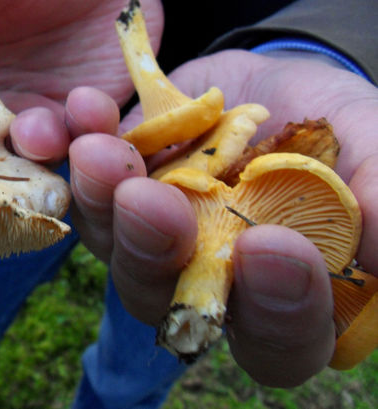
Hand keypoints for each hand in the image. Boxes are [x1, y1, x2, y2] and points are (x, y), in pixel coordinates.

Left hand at [69, 50, 377, 386]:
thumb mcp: (370, 152)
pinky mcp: (114, 191)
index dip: (275, 310)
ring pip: (110, 241)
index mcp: (275, 297)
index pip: (277, 338)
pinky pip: (84, 181)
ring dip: (100, 199)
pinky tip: (80, 113)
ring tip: (98, 150)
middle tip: (150, 200)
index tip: (271, 246)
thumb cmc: (336, 132)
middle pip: (164, 297)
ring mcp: (148, 236)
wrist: (276, 83)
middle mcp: (200, 279)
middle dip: (154, 249)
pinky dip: (75, 146)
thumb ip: (377, 199)